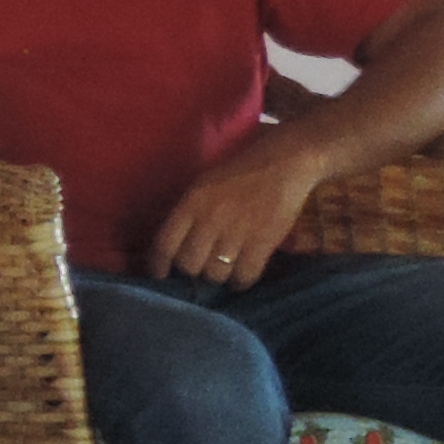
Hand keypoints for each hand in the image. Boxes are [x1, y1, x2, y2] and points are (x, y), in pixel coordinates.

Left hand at [145, 132, 322, 291]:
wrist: (284, 162)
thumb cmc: (241, 173)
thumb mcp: (203, 186)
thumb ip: (188, 214)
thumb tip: (174, 249)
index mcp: (191, 203)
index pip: (164, 245)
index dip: (158, 266)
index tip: (161, 275)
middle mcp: (210, 219)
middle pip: (189, 265)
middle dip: (193, 271)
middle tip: (202, 268)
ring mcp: (237, 232)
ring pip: (215, 274)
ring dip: (218, 277)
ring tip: (224, 270)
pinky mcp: (263, 241)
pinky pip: (244, 275)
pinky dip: (241, 281)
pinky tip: (241, 276)